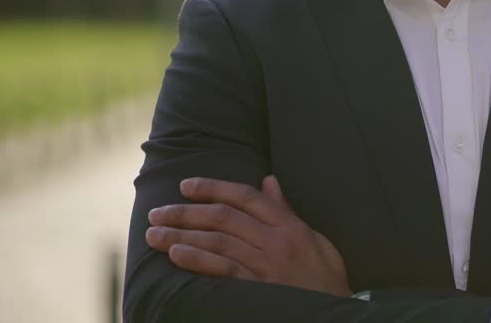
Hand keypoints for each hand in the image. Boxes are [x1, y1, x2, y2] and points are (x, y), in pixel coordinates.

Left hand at [146, 175, 350, 296]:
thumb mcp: (313, 238)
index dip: (213, 187)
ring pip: (218, 241)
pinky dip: (198, 260)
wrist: (336, 313)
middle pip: (223, 217)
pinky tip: (176, 254)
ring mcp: (267, 265)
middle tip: (157, 212)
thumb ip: (286, 210)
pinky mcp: (259, 289)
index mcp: (289, 225)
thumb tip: (268, 181)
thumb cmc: (325, 278)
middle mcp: (276, 241)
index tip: (186, 186)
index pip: (245, 197)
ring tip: (154, 234)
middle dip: (186, 212)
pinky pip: (224, 271)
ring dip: (182, 235)